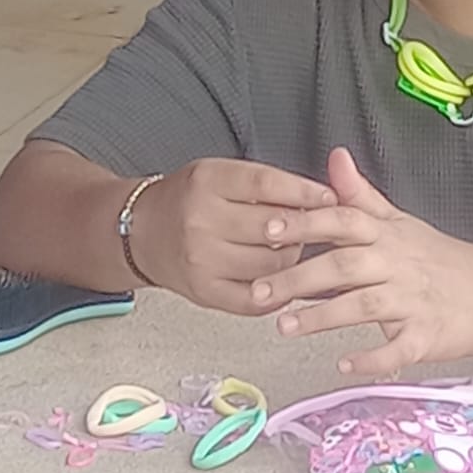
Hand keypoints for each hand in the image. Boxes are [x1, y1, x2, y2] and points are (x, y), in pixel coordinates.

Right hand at [130, 159, 335, 314]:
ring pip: (271, 264)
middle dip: (304, 226)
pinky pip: (255, 299)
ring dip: (293, 256)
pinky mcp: (205, 293)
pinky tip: (285, 279)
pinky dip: (278, 291)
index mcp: (208, 182)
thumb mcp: (221, 173)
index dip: (305, 191)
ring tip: (293, 246)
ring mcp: (202, 261)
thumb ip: (265, 182)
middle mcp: (201, 221)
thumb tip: (319, 194)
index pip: (267, 184)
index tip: (330, 196)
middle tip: (316, 223)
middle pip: (273, 226)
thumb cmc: (188, 198)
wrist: (142, 232)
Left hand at [251, 148, 472, 375]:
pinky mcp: (426, 336)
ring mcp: (412, 301)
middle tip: (258, 292)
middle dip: (300, 277)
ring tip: (284, 326)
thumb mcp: (398, 221)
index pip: (344, 220)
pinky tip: (344, 364)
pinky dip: (372, 358)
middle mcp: (397, 263)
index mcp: (387, 234)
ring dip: (323, 316)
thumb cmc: (435, 257)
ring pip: (364, 306)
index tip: (270, 229)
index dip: (307, 223)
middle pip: (346, 265)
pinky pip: (397, 349)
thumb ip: (360, 195)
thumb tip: (335, 155)